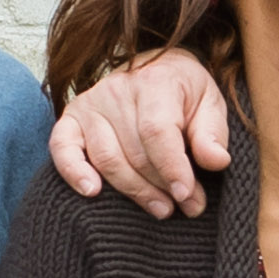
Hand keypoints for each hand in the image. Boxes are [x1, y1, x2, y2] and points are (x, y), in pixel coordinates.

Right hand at [48, 52, 234, 218]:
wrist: (156, 69)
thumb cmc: (185, 93)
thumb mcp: (210, 105)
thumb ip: (212, 133)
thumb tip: (216, 161)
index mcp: (155, 81)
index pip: (157, 131)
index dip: (172, 167)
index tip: (187, 195)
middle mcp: (117, 89)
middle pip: (134, 151)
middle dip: (161, 187)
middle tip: (186, 207)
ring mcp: (90, 104)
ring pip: (106, 158)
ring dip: (133, 190)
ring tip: (161, 208)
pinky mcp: (71, 119)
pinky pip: (62, 148)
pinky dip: (73, 172)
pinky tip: (92, 192)